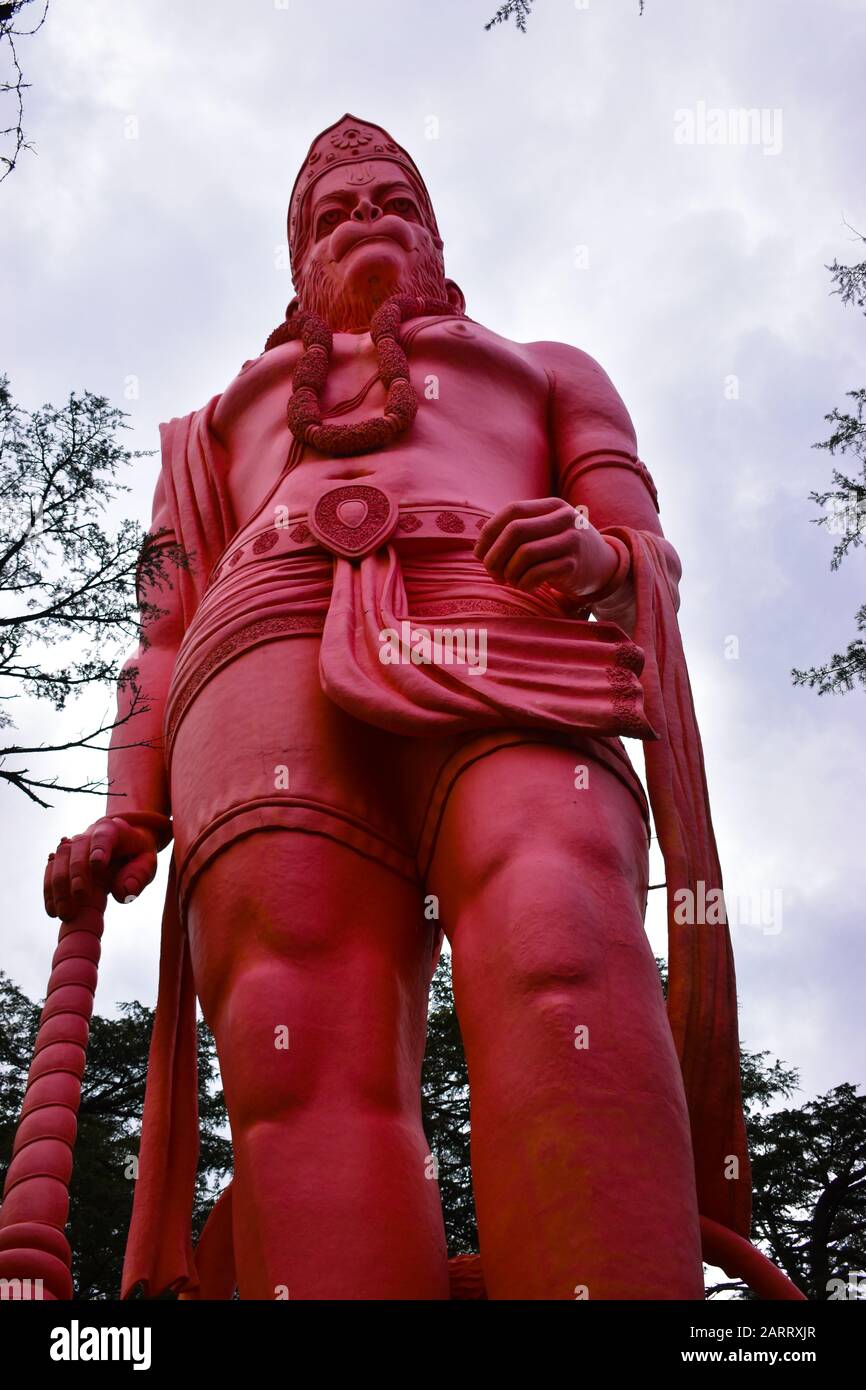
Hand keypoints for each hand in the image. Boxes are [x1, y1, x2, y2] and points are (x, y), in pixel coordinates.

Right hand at [43, 817, 159, 919]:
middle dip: (77, 874)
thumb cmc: (136, 856)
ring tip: (65, 913)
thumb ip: (139, 876)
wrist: (124, 846)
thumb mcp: (147, 864)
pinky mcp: (62, 858)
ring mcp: (72, 844)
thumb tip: (123, 892)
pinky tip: (52, 911)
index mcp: (113, 830)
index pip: (104, 835)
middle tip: (81, 899)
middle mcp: (89, 833)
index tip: (98, 864)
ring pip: (59, 859)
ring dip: (59, 886)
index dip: (100, 848)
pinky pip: (50, 871)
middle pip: (77, 848)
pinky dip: (49, 891)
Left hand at [475, 497, 619, 598]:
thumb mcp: (545, 530)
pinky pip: (537, 573)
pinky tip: (526, 586)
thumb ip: (517, 531)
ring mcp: (571, 541)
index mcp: (552, 505)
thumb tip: (478, 549)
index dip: (489, 532)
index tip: (479, 553)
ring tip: (510, 580)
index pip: (512, 511)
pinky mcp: (573, 565)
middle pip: (515, 531)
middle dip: (495, 555)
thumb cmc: (562, 548)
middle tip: (491, 572)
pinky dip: (524, 583)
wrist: (604, 566)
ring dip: (509, 572)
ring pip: (524, 553)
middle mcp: (564, 519)